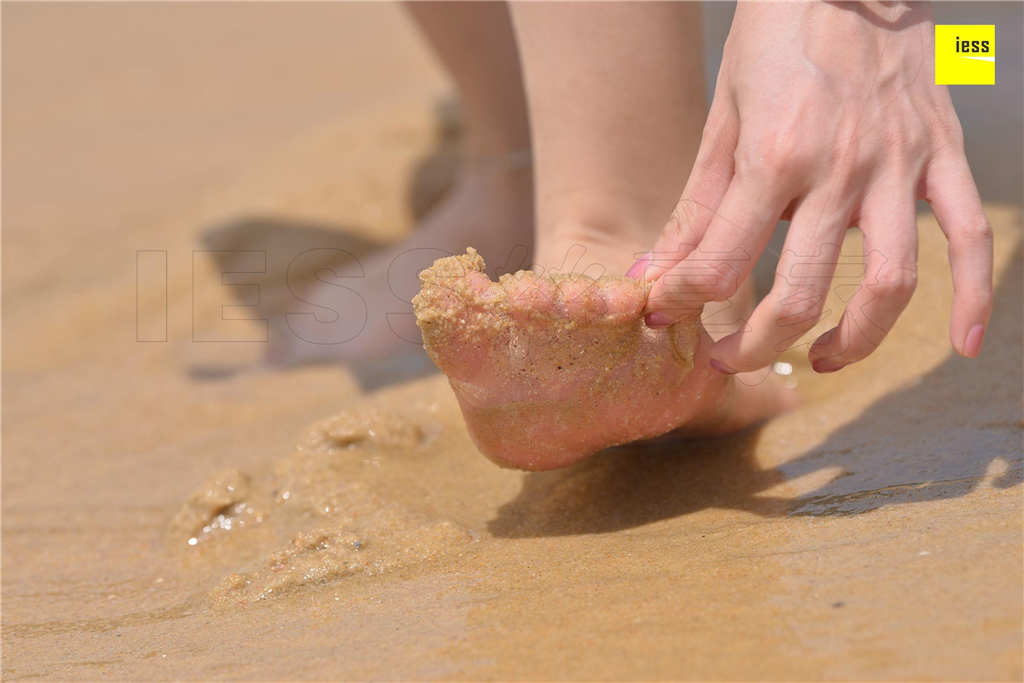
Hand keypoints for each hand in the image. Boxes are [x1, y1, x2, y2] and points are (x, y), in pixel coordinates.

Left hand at [638, 1, 991, 373]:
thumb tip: (650, 274)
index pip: (719, 262)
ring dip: (851, 342)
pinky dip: (972, 296)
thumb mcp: (723, 120)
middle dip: (753, 344)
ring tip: (815, 360)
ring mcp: (898, 166)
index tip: (667, 312)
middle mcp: (840, 168)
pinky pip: (969, 236)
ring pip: (888, 284)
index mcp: (774, 156)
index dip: (682, 300)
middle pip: (800, 292)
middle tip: (726, 358)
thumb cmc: (775, 40)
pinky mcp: (940, 157)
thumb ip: (694, 207)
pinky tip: (959, 344)